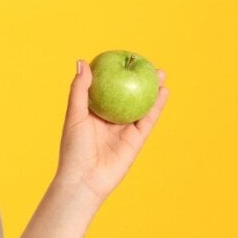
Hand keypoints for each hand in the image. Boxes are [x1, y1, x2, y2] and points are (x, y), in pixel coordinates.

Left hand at [55, 60, 169, 203]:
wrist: (85, 180)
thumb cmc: (74, 148)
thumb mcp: (74, 115)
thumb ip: (79, 90)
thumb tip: (82, 62)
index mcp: (91, 112)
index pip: (104, 88)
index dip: (113, 74)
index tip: (121, 57)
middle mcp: (108, 119)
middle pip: (125, 95)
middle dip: (136, 80)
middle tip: (144, 62)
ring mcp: (123, 130)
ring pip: (139, 106)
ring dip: (150, 90)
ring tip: (159, 74)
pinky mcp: (135, 140)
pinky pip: (147, 120)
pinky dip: (156, 107)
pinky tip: (163, 93)